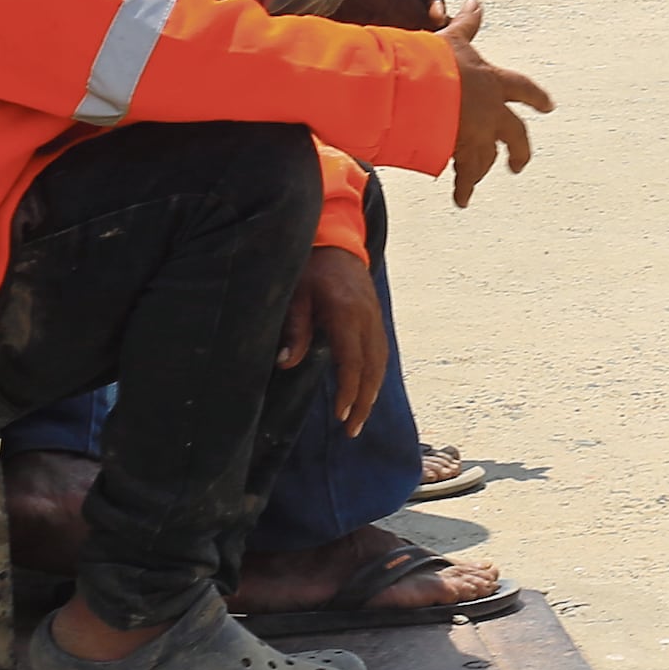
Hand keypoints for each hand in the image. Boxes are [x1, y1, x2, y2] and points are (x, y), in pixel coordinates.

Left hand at [278, 244, 389, 432]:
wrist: (335, 240)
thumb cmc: (310, 268)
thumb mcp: (296, 295)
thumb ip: (295, 329)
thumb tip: (286, 362)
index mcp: (346, 314)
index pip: (353, 362)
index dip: (349, 392)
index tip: (342, 417)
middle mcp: (367, 317)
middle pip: (372, 368)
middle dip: (364, 401)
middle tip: (352, 429)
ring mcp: (375, 316)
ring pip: (381, 361)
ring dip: (372, 391)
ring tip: (360, 416)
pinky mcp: (376, 315)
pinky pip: (382, 350)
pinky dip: (376, 373)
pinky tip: (368, 388)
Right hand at [441, 2, 548, 204]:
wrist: (416, 88)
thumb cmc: (434, 60)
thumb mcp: (453, 38)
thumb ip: (467, 24)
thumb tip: (476, 1)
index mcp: (494, 82)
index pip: (524, 89)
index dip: (536, 97)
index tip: (548, 107)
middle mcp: (492, 111)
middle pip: (515, 135)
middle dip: (519, 149)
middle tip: (520, 163)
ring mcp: (477, 134)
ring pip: (487, 158)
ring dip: (482, 172)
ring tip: (476, 186)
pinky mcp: (459, 152)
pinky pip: (465, 174)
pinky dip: (463, 187)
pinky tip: (462, 198)